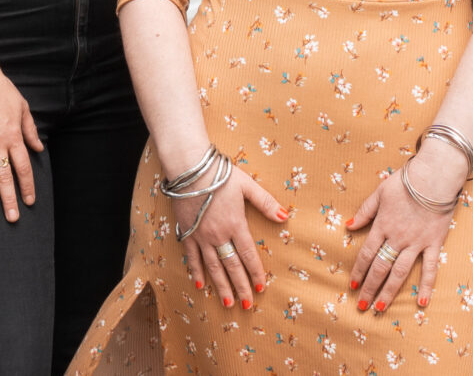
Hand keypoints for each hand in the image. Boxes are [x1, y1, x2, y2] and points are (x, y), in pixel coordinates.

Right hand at [0, 69, 44, 219]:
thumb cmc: (2, 90)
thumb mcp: (23, 108)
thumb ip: (30, 130)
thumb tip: (39, 148)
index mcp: (13, 137)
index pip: (22, 167)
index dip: (26, 186)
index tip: (28, 201)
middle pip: (4, 177)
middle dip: (9, 199)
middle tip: (12, 218)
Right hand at [171, 162, 286, 309]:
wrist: (189, 168)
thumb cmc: (220, 173)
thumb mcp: (247, 185)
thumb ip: (265, 202)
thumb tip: (285, 217)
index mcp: (236, 224)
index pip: (248, 254)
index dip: (255, 272)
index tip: (261, 288)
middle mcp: (219, 235)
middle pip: (232, 266)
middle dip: (241, 286)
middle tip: (246, 305)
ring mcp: (201, 236)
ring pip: (213, 266)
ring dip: (221, 286)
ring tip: (228, 302)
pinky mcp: (187, 233)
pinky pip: (192, 257)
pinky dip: (196, 272)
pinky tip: (201, 285)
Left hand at [346, 142, 465, 312]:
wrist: (435, 176)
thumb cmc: (407, 180)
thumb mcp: (380, 191)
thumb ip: (365, 211)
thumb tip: (348, 225)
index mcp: (383, 225)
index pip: (366, 254)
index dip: (358, 271)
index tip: (353, 286)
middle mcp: (397, 238)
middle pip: (380, 268)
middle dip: (370, 288)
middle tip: (362, 306)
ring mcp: (416, 243)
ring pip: (400, 273)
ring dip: (389, 291)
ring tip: (380, 307)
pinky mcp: (434, 243)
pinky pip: (430, 268)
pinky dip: (427, 286)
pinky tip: (422, 302)